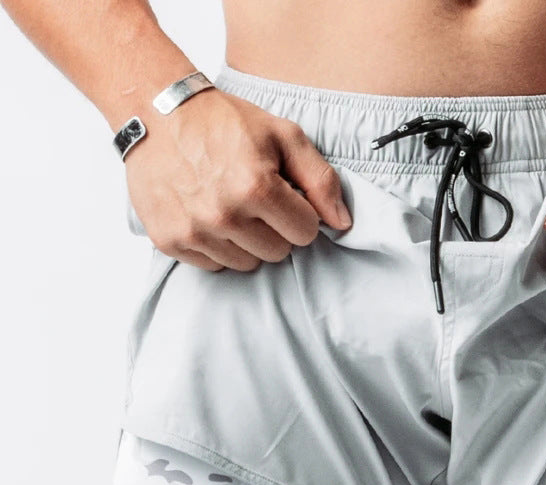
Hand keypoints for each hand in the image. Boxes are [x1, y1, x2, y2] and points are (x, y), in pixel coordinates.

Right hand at [124, 88, 351, 270]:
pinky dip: (217, 246)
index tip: (284, 195)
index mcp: (256, 188)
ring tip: (230, 205)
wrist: (155, 112)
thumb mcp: (283, 136)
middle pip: (278, 252)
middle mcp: (224, 214)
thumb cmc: (225, 122)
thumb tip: (343, 223)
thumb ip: (320, 179)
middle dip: (274, 228)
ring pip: (248, 263)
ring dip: (246, 240)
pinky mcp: (171, 241)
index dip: (300, 213)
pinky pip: (214, 265)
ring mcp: (195, 231)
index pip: (306, 233)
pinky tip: (207, 215)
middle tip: (254, 199)